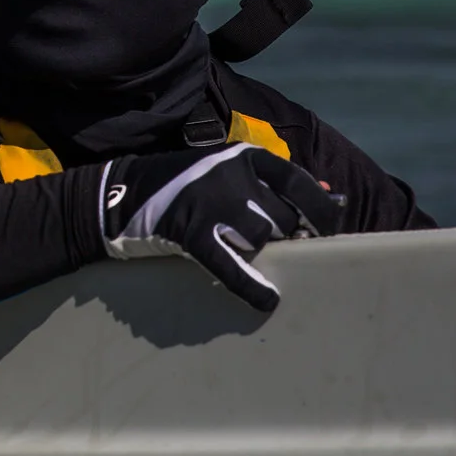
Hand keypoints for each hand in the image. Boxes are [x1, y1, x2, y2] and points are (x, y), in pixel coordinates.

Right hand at [100, 143, 341, 309]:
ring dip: (256, 251)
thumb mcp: (227, 171)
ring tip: (236, 249)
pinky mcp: (190, 232)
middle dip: (281, 235)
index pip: (297, 181)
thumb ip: (275, 183)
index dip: (320, 208)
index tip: (331, 227)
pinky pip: (231, 266)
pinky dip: (251, 287)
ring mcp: (209, 202)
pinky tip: (267, 301)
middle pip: (280, 217)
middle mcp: (229, 174)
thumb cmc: (184, 185)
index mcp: (241, 155)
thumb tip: (336, 196)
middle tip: (267, 243)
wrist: (119, 194)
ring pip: (260, 239)